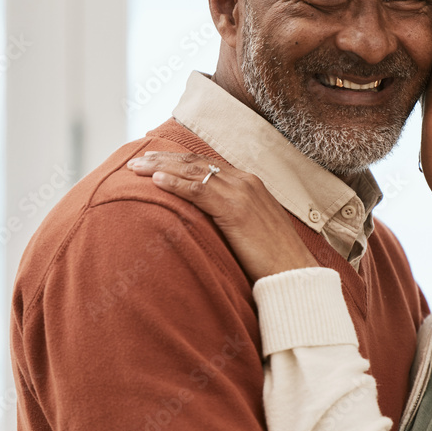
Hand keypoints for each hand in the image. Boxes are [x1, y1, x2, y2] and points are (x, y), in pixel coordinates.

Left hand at [127, 151, 318, 281]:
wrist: (294, 271)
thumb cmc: (274, 258)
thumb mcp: (252, 230)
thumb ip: (232, 218)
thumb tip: (208, 223)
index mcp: (250, 184)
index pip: (208, 164)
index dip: (180, 161)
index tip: (157, 161)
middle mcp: (246, 181)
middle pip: (197, 162)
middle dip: (164, 159)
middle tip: (138, 160)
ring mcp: (242, 192)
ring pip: (194, 172)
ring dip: (161, 167)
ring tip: (136, 168)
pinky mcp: (235, 209)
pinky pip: (198, 190)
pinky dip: (175, 184)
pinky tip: (156, 181)